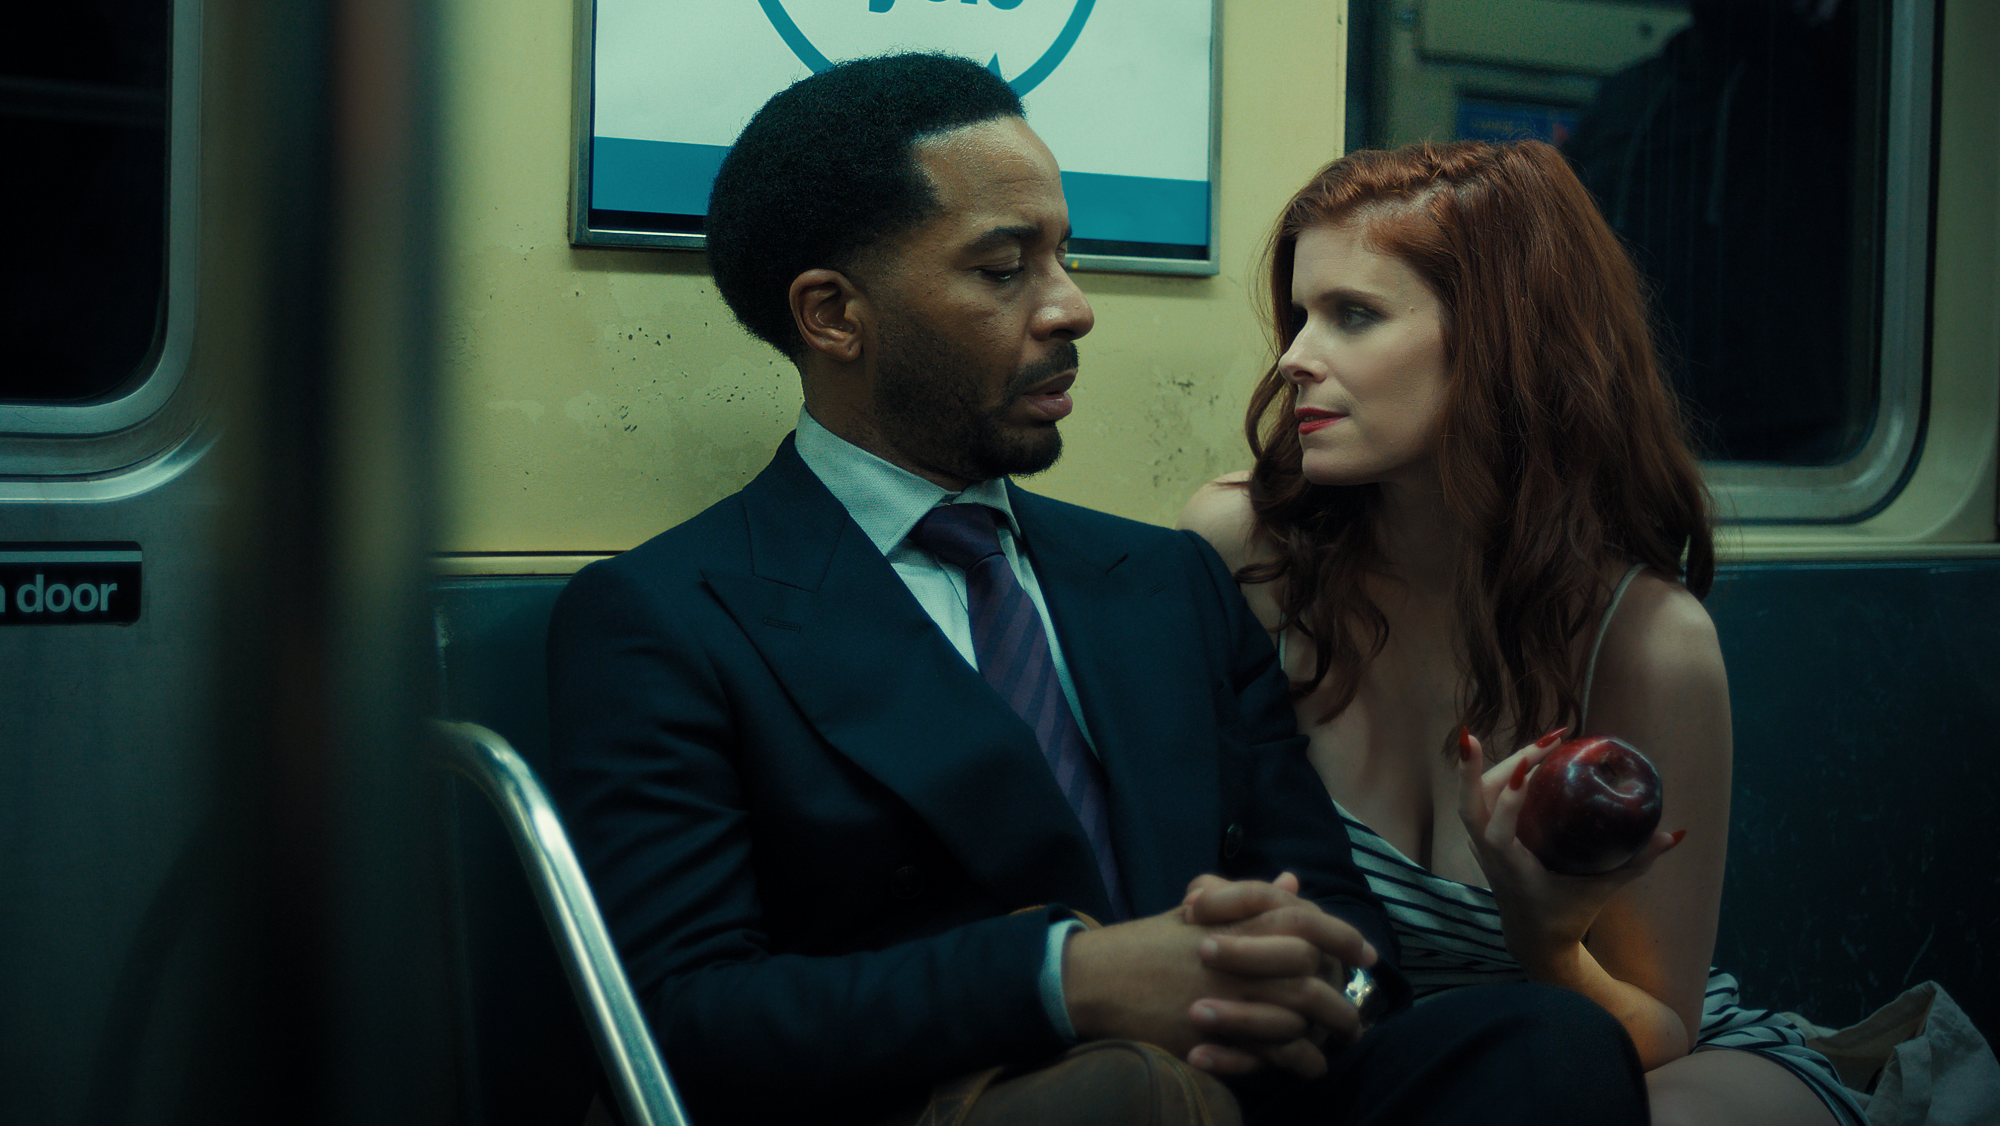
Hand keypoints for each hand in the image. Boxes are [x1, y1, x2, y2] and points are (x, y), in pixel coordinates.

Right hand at [1063, 878, 1366, 1080]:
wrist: (1097, 980)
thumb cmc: (1149, 944)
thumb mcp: (1200, 912)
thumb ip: (1249, 901)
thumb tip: (1293, 881)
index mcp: (1237, 920)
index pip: (1306, 920)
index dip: (1342, 936)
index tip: (1365, 953)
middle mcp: (1240, 955)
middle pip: (1313, 970)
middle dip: (1344, 993)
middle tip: (1359, 1009)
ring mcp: (1230, 994)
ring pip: (1301, 1013)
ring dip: (1330, 1029)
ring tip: (1345, 1039)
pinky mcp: (1217, 1034)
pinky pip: (1275, 1052)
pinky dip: (1301, 1061)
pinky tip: (1312, 1065)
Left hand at [1457, 728, 1680, 970]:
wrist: (1532, 939)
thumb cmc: (1566, 917)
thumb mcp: (1601, 892)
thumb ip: (1635, 865)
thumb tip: (1673, 835)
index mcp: (1511, 870)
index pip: (1497, 834)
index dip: (1507, 803)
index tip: (1525, 770)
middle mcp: (1487, 854)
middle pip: (1470, 805)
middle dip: (1485, 767)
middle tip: (1531, 741)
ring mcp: (1479, 844)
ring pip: (1473, 797)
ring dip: (1500, 764)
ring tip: (1546, 741)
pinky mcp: (1482, 836)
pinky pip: (1483, 799)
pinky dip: (1502, 775)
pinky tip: (1533, 756)